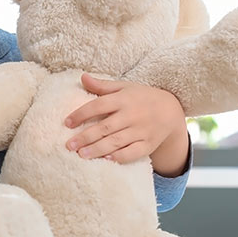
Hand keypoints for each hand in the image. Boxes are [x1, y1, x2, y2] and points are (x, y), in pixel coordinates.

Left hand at [64, 73, 185, 164]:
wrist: (171, 110)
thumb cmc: (142, 97)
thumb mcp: (124, 87)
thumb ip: (102, 85)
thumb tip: (82, 77)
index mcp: (123, 99)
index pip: (98, 105)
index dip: (81, 114)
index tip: (67, 123)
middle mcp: (132, 115)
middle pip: (105, 127)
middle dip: (86, 137)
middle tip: (69, 145)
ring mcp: (141, 131)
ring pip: (117, 142)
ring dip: (98, 149)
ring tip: (81, 154)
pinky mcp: (148, 144)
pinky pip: (133, 152)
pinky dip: (119, 157)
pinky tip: (106, 159)